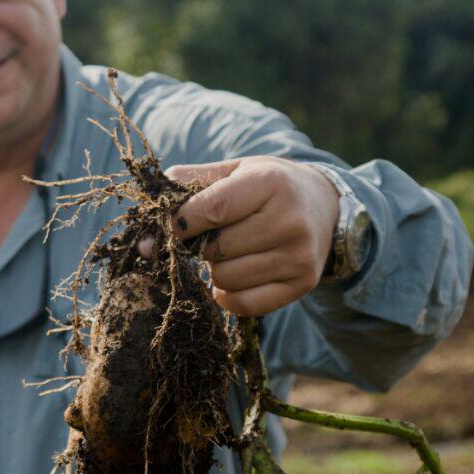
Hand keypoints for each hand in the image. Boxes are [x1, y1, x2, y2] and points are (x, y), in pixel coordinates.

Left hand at [144, 157, 339, 316]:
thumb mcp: (236, 169)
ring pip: (226, 279)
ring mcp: (299, 256)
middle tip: (207, 237)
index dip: (179, 224)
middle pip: (215, 249)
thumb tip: (149, 209)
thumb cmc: (268, 186)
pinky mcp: (302, 284)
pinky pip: (244, 304)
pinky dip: (228, 295)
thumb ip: (191, 182)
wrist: (325, 205)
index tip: (159, 231)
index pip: (212, 209)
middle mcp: (290, 221)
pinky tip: (235, 275)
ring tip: (228, 253)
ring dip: (214, 270)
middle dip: (199, 246)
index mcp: (270, 183)